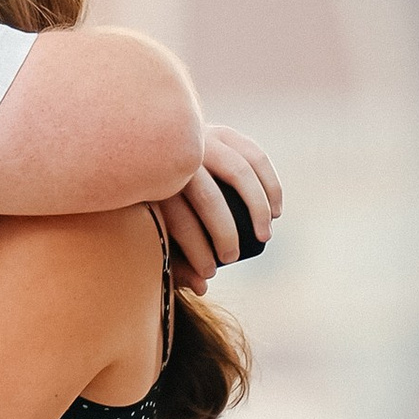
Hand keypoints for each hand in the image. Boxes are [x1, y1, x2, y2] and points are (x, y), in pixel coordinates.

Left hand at [155, 126, 280, 280]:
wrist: (142, 146)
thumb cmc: (152, 201)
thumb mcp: (154, 229)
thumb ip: (174, 259)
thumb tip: (202, 286)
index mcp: (155, 180)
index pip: (179, 220)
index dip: (197, 252)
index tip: (209, 273)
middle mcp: (179, 155)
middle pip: (208, 198)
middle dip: (225, 234)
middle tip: (232, 256)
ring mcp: (202, 139)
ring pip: (239, 172)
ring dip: (257, 208)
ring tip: (264, 236)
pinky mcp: (222, 132)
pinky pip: (255, 155)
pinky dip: (270, 183)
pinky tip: (276, 210)